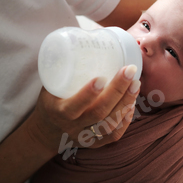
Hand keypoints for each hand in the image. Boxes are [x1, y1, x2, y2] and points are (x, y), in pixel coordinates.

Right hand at [26, 65, 140, 152]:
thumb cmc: (51, 102)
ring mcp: (85, 136)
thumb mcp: (50, 86)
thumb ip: (64, 69)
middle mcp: (73, 126)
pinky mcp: (95, 143)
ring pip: (109, 125)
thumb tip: (86, 38)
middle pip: (99, 113)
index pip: (74, 106)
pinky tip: (132, 104)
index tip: (102, 77)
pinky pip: (113, 136)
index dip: (89, 93)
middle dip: (117, 91)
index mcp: (59, 112)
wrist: (47, 132)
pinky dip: (125, 120)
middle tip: (129, 72)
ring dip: (125, 104)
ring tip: (136, 85)